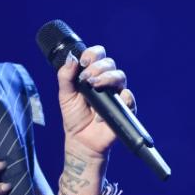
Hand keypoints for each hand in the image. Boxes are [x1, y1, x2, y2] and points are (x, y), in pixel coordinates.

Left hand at [57, 45, 136, 159]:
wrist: (81, 140)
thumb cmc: (74, 117)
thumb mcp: (65, 95)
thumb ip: (65, 77)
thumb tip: (71, 58)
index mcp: (93, 74)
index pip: (98, 55)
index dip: (92, 54)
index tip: (83, 62)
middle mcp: (107, 81)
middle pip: (110, 63)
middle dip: (98, 67)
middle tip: (87, 78)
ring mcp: (117, 94)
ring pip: (120, 76)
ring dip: (108, 77)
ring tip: (95, 85)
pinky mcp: (125, 108)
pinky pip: (129, 97)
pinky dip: (119, 98)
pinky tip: (104, 108)